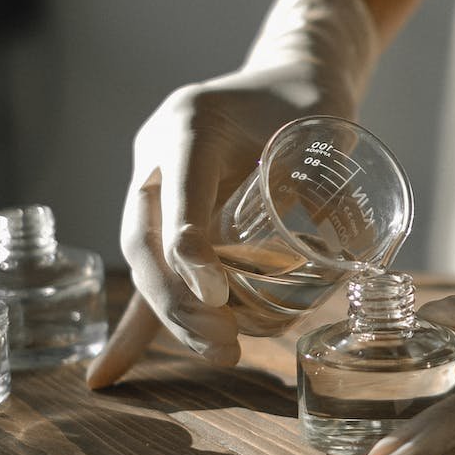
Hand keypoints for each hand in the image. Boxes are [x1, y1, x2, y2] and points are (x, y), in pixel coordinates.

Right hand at [87, 0, 377, 386]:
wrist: (286, 80)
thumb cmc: (308, 99)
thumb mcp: (322, 126)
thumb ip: (325, 179)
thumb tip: (344, 251)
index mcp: (188, 123)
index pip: (179, 192)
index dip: (189, 245)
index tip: (216, 294)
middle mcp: (157, 155)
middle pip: (146, 239)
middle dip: (179, 301)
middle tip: (225, 343)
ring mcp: (153, 188)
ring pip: (146, 264)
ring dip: (174, 318)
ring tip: (221, 353)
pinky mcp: (164, 219)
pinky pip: (151, 274)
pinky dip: (138, 325)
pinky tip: (109, 374)